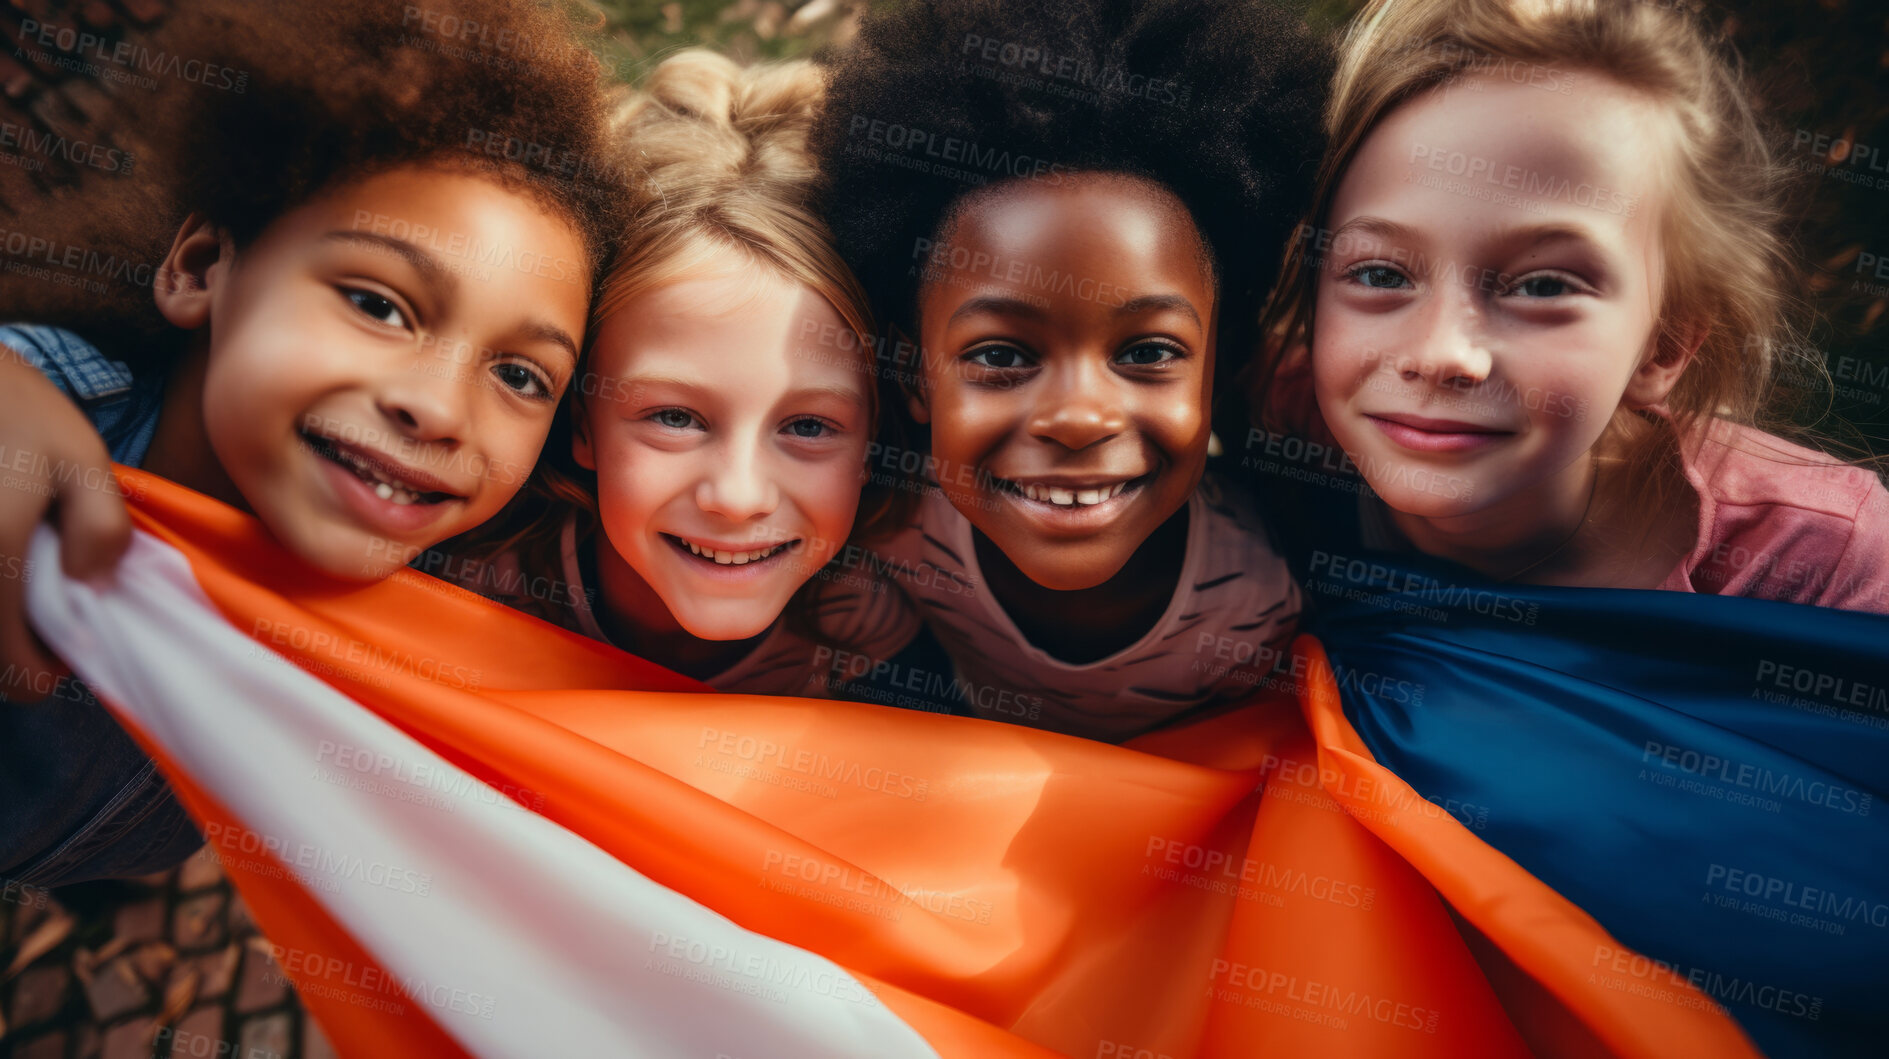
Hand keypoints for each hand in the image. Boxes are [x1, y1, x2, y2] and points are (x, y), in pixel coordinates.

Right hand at [0, 347, 130, 701]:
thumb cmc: (10, 407)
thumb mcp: (80, 458)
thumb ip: (102, 529)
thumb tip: (92, 586)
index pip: (17, 678)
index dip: (52, 667)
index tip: (70, 626)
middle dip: (21, 639)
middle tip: (49, 584)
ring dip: (0, 609)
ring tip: (20, 553)